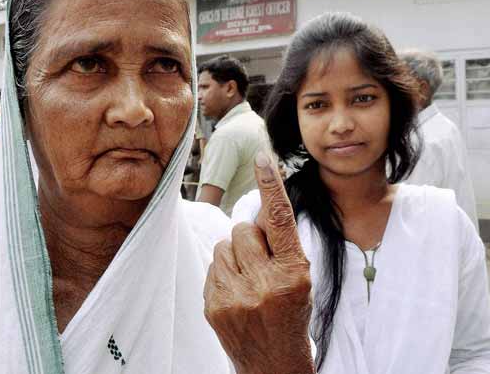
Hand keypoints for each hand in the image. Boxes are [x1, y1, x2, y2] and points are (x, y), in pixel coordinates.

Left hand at [204, 151, 313, 373]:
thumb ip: (281, 242)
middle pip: (242, 230)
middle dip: (250, 239)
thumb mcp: (299, 278)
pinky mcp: (213, 305)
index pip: (280, 220)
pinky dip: (223, 272)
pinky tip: (236, 292)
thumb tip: (262, 202)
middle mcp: (264, 284)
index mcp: (293, 273)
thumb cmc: (290, 314)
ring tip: (248, 279)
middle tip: (261, 262)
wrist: (274, 364)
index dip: (272, 186)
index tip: (263, 158)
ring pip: (223, 245)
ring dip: (234, 255)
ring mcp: (235, 296)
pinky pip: (213, 265)